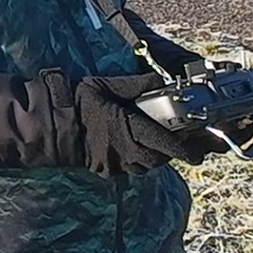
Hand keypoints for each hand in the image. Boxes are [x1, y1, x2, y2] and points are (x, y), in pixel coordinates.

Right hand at [71, 73, 208, 176]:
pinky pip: (128, 169)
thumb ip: (137, 85)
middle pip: (158, 158)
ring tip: (153, 144)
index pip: (164, 142)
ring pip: (145, 166)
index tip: (199, 153)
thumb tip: (160, 81)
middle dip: (170, 152)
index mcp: (128, 128)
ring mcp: (115, 164)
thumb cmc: (80, 102)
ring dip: (154, 157)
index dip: (185, 150)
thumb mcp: (108, 84)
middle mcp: (125, 151)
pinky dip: (136, 161)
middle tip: (177, 143)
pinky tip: (132, 149)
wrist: (53, 124)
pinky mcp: (106, 171)